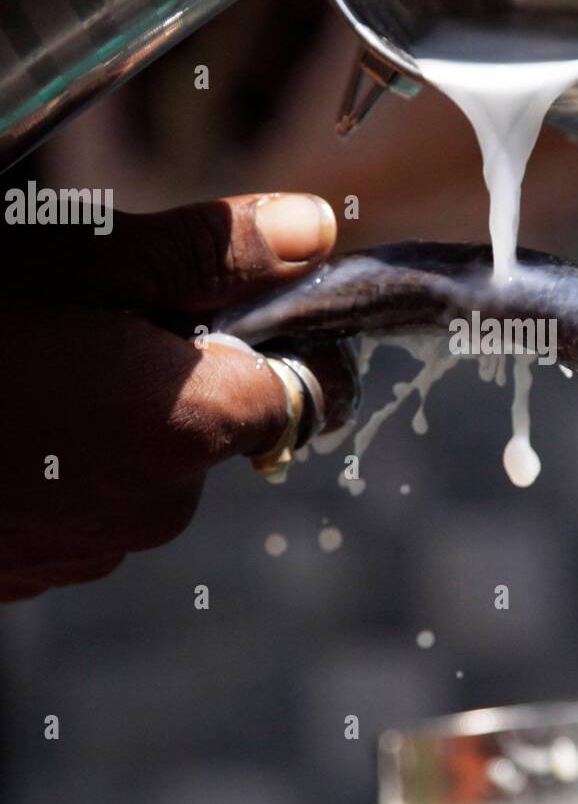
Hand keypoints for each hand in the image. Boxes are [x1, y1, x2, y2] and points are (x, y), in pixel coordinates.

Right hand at [0, 193, 352, 601]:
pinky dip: (57, 463)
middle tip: (83, 319)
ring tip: (24, 371)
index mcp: (192, 425)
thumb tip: (319, 232)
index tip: (219, 304)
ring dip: (111, 417)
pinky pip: (81, 503)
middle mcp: (158, 505)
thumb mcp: (81, 260)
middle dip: (174, 370)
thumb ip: (213, 252)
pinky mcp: (33, 571)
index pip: (300, 391)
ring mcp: (91, 549)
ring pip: (144, 464)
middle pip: (214, 425)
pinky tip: (1, 424)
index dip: (272, 340)